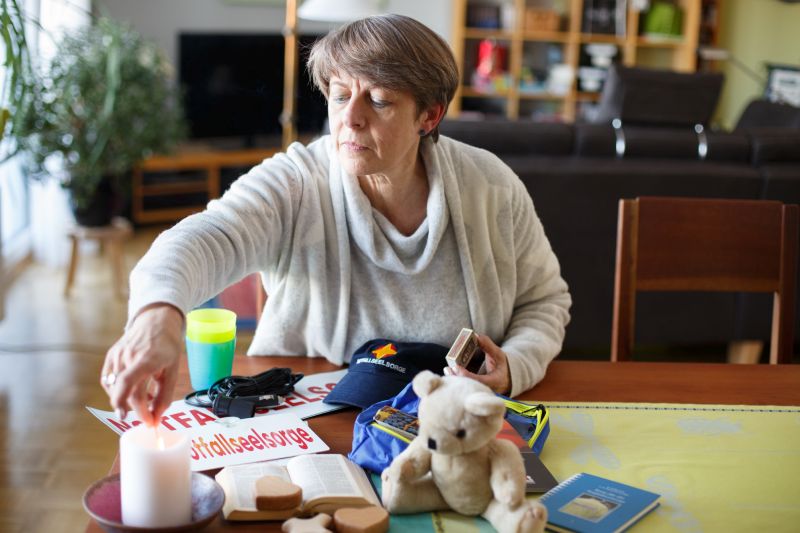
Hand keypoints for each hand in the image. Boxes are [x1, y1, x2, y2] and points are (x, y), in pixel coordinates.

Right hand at [101, 303, 184, 425]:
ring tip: (147, 396)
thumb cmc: (167, 346)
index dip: (126, 404)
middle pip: (125, 391)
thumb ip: (165, 395)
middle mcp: (128, 356)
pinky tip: (135, 389)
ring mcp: (117, 355)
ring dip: (129, 400)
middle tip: (149, 418)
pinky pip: (109, 381)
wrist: (156, 321)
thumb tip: (156, 419)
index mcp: (146, 358)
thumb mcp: (173, 370)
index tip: (134, 420)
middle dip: (136, 410)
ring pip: (116, 389)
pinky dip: (119, 391)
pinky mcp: (110, 356)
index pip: (128, 383)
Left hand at [445, 334, 510, 394]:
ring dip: (455, 380)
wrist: (508, 379)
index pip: (478, 381)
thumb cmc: (503, 366)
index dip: (465, 375)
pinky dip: (458, 381)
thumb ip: (488, 345)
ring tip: (447, 369)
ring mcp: (481, 392)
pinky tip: (451, 373)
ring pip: (465, 389)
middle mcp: (486, 389)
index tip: (456, 367)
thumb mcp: (498, 354)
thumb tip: (476, 336)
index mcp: (494, 381)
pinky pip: (465, 388)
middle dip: (457, 378)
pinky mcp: (476, 392)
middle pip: (469, 387)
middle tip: (448, 368)